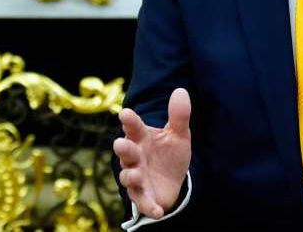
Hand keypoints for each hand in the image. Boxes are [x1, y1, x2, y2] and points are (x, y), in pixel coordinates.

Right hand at [112, 87, 192, 218]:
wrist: (173, 181)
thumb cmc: (169, 154)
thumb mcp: (178, 135)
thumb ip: (179, 115)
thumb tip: (181, 90)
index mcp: (141, 138)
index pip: (133, 127)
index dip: (129, 120)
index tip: (125, 113)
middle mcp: (135, 157)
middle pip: (125, 152)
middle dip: (123, 148)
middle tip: (122, 143)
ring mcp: (137, 177)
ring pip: (128, 177)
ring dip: (131, 176)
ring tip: (136, 174)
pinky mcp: (143, 196)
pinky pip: (143, 202)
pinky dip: (148, 207)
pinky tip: (157, 211)